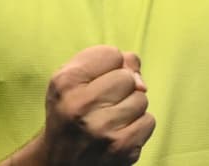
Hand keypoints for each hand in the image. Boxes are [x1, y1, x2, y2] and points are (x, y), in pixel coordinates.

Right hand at [40, 45, 154, 164]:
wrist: (60, 161)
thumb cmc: (69, 112)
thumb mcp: (72, 79)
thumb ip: (104, 60)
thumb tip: (137, 68)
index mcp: (66, 82)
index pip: (112, 54)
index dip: (108, 66)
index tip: (96, 81)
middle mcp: (81, 105)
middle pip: (128, 77)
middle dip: (121, 88)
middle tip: (103, 103)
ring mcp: (102, 128)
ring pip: (141, 99)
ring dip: (131, 107)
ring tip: (110, 118)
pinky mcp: (121, 148)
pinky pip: (149, 121)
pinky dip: (138, 126)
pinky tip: (120, 132)